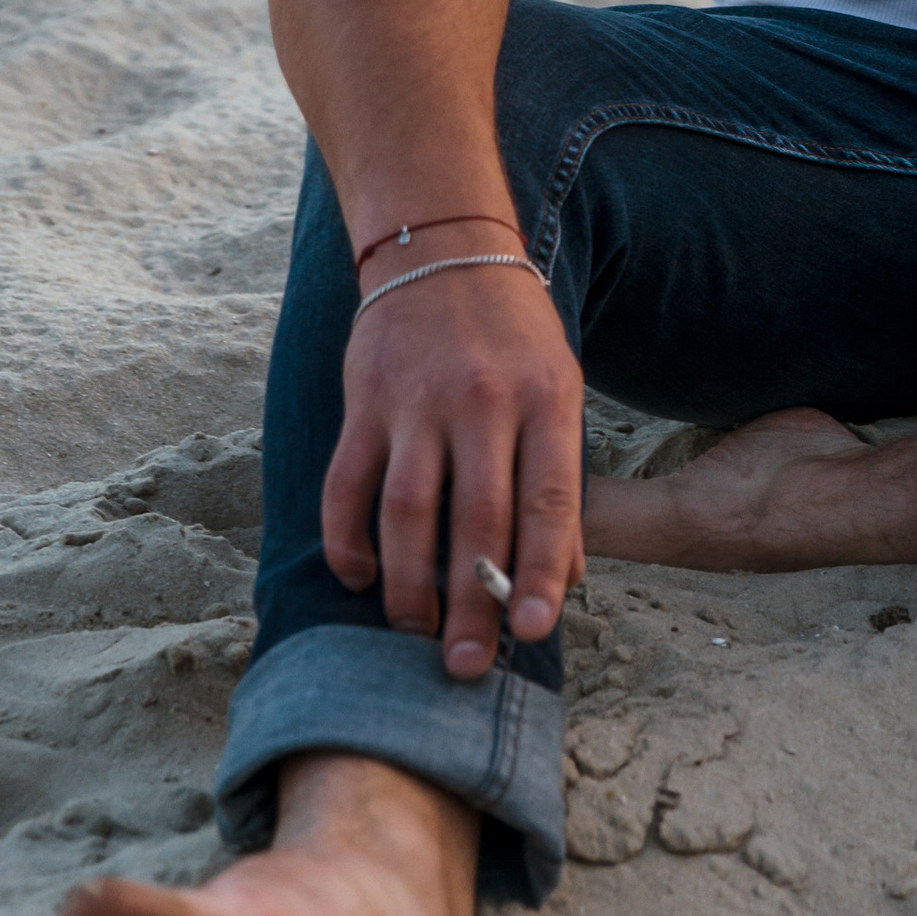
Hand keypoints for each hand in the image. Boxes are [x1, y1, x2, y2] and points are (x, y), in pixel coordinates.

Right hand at [323, 261, 585, 677]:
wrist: (443, 248)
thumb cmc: (514, 336)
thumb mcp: (559, 391)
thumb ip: (561, 483)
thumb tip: (569, 577)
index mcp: (545, 401)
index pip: (549, 502)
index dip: (541, 573)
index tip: (533, 634)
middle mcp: (483, 402)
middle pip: (475, 521)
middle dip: (472, 604)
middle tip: (467, 667)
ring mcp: (417, 402)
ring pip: (408, 513)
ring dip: (408, 586)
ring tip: (415, 634)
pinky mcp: (364, 402)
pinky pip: (347, 485)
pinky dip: (347, 540)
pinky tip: (359, 579)